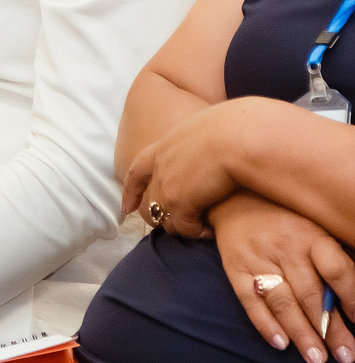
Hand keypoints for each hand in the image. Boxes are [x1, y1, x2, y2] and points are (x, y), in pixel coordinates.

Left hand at [122, 99, 260, 233]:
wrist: (237, 138)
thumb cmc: (235, 130)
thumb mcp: (207, 132)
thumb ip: (199, 147)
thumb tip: (211, 155)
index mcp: (164, 146)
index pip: (138, 170)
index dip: (131, 190)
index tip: (126, 208)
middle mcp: (160, 167)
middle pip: (154, 203)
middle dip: (167, 217)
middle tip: (189, 223)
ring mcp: (166, 186)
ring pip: (167, 220)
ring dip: (185, 226)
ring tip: (205, 227)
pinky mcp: (179, 204)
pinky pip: (185, 229)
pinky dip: (199, 232)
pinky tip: (213, 229)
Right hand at [211, 192, 354, 362]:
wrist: (233, 196)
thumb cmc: (284, 217)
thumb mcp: (313, 224)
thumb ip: (332, 255)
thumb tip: (351, 294)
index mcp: (311, 235)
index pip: (336, 270)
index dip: (351, 298)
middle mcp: (285, 247)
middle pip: (311, 295)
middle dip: (330, 330)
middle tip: (345, 356)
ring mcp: (258, 258)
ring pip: (283, 302)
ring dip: (302, 334)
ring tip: (317, 359)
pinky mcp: (235, 268)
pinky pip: (251, 301)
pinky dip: (265, 325)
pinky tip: (281, 344)